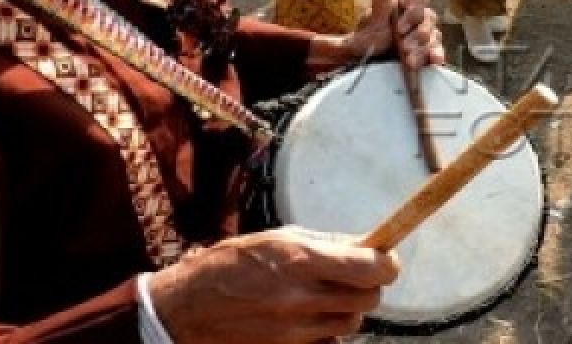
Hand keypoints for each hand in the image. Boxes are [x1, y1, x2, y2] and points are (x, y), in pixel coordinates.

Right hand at [147, 227, 399, 343]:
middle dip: (368, 285)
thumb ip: (325, 244)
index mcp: (302, 260)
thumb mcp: (277, 239)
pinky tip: (308, 318)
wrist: (185, 309)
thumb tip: (366, 245)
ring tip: (323, 295)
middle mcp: (303, 298)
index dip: (386, 264)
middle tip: (353, 276)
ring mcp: (296, 331)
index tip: (385, 259)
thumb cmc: (230, 265)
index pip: (372, 269)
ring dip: (347, 309)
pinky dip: (328, 332)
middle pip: (369, 299)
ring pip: (351, 323)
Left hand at [344, 0, 442, 69]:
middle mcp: (417, 18)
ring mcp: (425, 35)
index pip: (418, 0)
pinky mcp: (428, 51)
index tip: (398, 26)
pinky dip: (437, 55)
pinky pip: (438, 50)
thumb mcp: (372, 21)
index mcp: (405, 5)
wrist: (366, 61)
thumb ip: (380, 0)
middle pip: (428, 19)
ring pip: (433, 36)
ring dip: (422, 48)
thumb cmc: (369, 37)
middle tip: (403, 46)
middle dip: (417, 33)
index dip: (412, 11)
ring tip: (409, 61)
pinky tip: (434, 60)